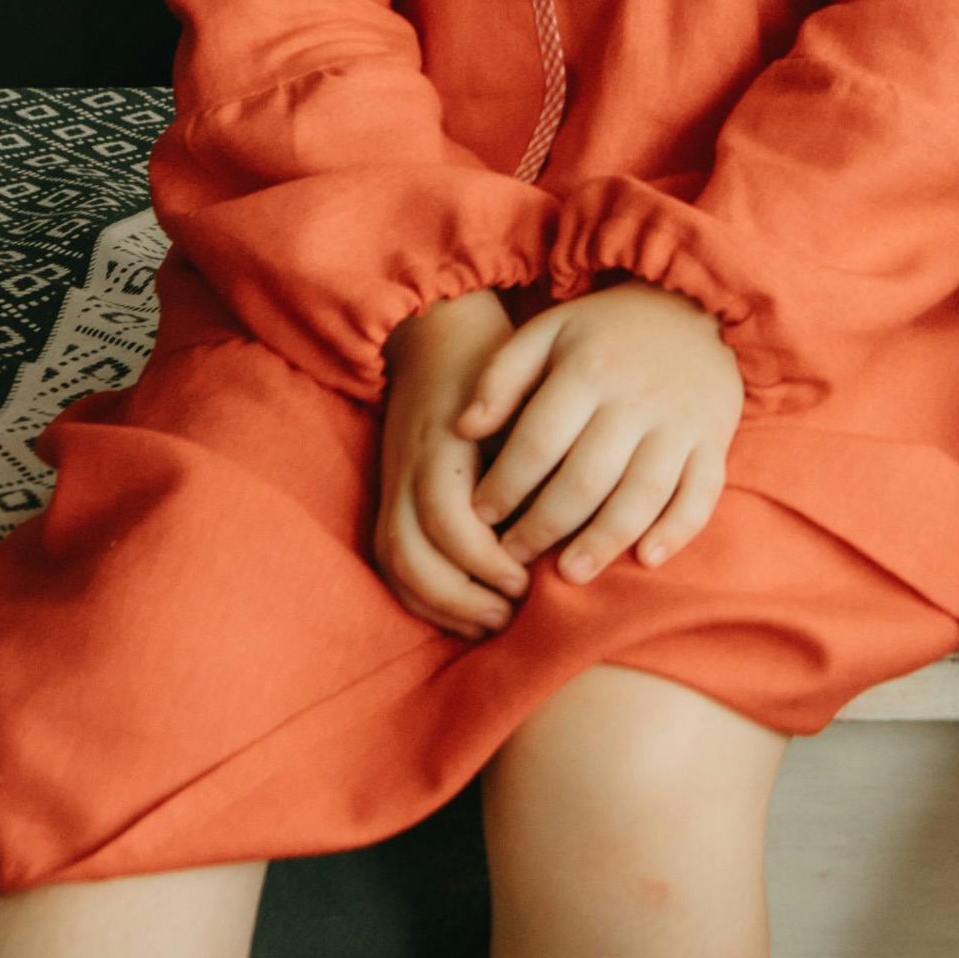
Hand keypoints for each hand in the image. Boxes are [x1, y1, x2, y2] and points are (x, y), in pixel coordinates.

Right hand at [377, 288, 531, 635]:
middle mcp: (407, 468)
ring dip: (443, 604)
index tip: (526, 580)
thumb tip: (571, 524)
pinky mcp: (388, 498)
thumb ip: (537, 455)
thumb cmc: (501, 370)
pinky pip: (391, 561)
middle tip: (514, 612)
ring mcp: (391, 485)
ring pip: (397, 563)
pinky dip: (424, 598)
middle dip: (461, 595)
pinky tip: (469, 615)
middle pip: (410, 553)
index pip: (445, 517)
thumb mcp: (524, 399)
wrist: (439, 335)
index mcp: (442, 444)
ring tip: (496, 622)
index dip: (483, 558)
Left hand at [464, 280, 743, 585]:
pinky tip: (645, 560)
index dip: (505, 485)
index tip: (481, 516)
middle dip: (544, 525)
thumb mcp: (548, 333)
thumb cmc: (605, 332)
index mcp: (588, 371)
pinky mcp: (714, 441)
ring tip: (569, 573)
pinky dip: (676, 531)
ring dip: (604, 541)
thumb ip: (501, 377)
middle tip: (514, 557)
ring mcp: (680, 423)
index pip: (538, 441)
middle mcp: (637, 399)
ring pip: (642, 494)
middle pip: (587, 477)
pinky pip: (701, 495)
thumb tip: (464, 428)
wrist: (693, 309)